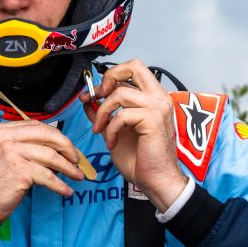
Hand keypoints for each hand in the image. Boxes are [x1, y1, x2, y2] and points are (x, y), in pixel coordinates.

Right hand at [0, 121, 86, 237]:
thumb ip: (17, 144)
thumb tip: (51, 146)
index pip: (34, 125)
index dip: (54, 135)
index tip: (65, 146)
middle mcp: (1, 137)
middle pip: (45, 134)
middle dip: (66, 146)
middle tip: (76, 159)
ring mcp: (10, 152)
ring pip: (50, 155)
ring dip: (68, 167)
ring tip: (76, 175)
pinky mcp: (19, 171)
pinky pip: (48, 176)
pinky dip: (60, 185)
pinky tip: (65, 190)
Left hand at [83, 59, 188, 210]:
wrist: (155, 180)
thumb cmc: (141, 159)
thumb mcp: (114, 131)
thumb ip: (104, 113)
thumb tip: (88, 100)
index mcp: (153, 98)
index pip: (133, 70)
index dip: (110, 77)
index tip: (94, 94)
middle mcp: (159, 98)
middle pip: (134, 66)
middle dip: (110, 78)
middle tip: (99, 96)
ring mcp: (158, 107)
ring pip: (122, 93)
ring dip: (103, 111)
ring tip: (101, 129)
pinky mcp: (154, 119)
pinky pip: (122, 115)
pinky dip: (111, 129)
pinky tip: (112, 142)